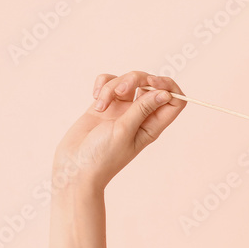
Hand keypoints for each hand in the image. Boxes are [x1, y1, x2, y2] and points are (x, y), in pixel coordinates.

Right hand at [53, 72, 185, 190]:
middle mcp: (140, 115)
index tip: (151, 83)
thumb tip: (166, 93)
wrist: (74, 167)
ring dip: (112, 86)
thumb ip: (142, 109)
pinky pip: (108, 83)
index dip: (167, 86)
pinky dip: (102, 85)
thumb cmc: (102, 156)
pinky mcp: (104, 104)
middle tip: (122, 91)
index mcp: (152, 125)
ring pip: (127, 81)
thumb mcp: (124, 131)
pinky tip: (95, 99)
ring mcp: (122, 109)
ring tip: (100, 106)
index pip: (174, 101)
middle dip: (135, 80)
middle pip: (149, 84)